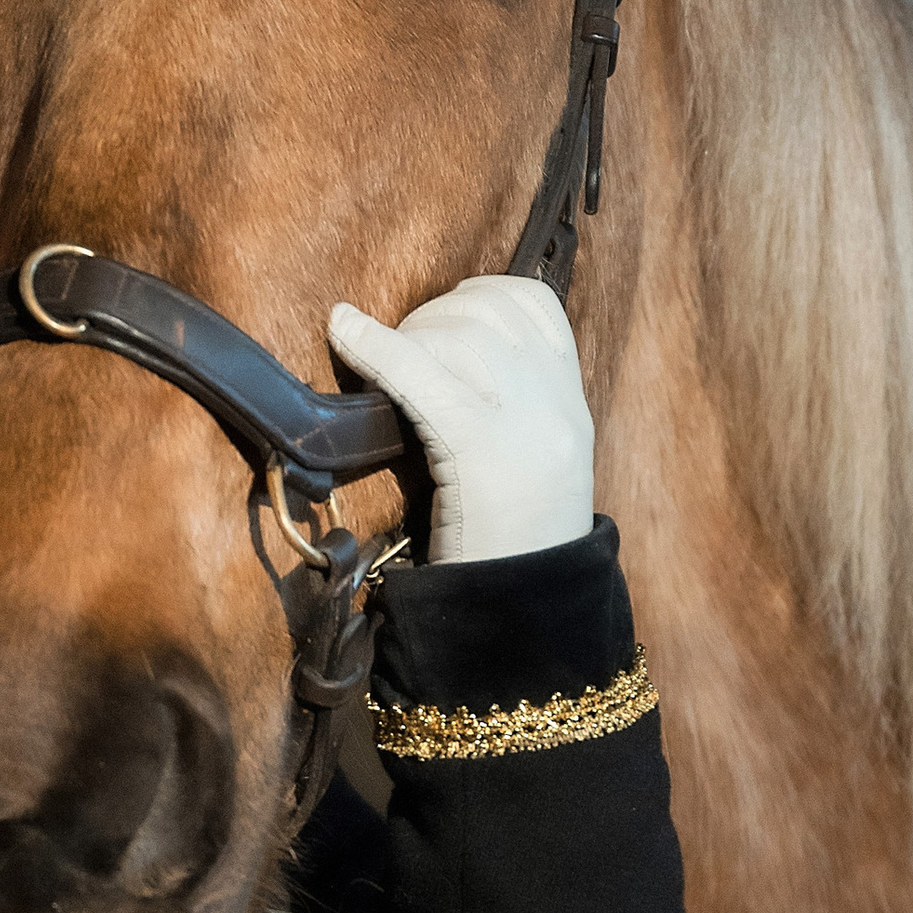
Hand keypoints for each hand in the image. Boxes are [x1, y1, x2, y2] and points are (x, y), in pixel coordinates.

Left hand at [327, 276, 594, 565]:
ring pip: (456, 335)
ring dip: (408, 335)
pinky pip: (420, 372)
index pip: (534, 305)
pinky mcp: (478, 443)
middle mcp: (554, 403)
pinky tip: (343, 328)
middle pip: (487, 313)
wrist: (528, 613)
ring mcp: (523, 421)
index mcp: (569, 404)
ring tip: (384, 364)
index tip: (442, 318)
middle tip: (401, 351)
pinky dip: (375, 345)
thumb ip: (506, 408)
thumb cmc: (511, 547)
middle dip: (433, 317)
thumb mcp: (529, 465)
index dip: (478, 298)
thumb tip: (440, 355)